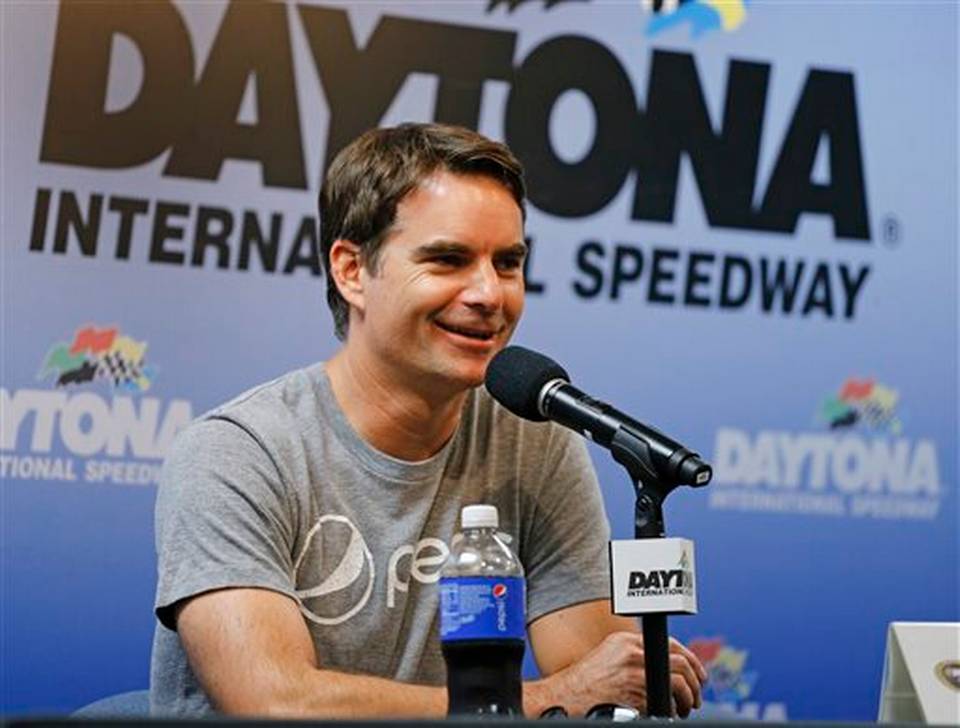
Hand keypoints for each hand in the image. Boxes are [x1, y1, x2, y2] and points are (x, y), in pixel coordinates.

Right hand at [549, 631, 706, 717]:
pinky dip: (670, 709)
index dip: (691, 660)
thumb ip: (633, 655)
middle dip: (695, 682)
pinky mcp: (637, 693)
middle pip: (680, 663)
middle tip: (695, 696)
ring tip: (684, 707)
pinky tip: (667, 712)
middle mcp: (633, 653)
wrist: (565, 696)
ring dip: (687, 698)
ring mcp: (636, 673)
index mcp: (626, 641)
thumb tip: (662, 666)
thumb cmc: (585, 682)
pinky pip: (665, 701)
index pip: (671, 644)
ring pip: (678, 683)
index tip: (697, 673)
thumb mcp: (609, 656)